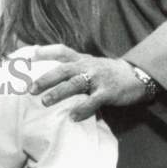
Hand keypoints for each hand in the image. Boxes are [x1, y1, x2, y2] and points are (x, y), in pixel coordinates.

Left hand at [29, 44, 149, 120]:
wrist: (136, 76)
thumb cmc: (106, 73)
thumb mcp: (89, 65)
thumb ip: (70, 66)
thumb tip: (46, 73)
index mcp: (82, 60)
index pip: (62, 51)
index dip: (46, 52)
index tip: (30, 55)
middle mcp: (88, 66)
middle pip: (63, 70)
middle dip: (46, 79)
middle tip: (31, 89)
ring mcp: (98, 78)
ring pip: (75, 84)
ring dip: (59, 92)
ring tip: (45, 101)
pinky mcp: (108, 92)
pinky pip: (94, 101)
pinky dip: (83, 109)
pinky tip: (73, 116)